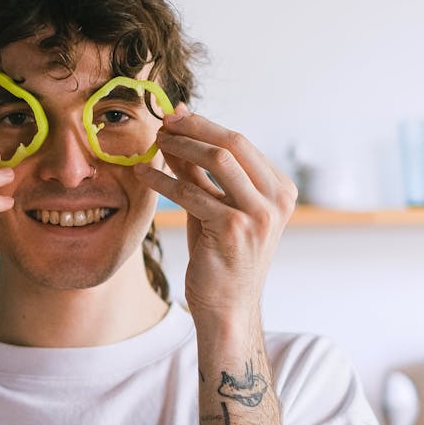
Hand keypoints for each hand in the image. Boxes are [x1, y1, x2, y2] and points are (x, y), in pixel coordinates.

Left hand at [137, 109, 296, 330]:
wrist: (226, 307)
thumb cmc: (219, 258)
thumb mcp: (212, 207)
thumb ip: (201, 172)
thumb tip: (179, 128)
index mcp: (281, 190)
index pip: (242, 143)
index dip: (205, 126)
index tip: (176, 117)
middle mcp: (277, 200)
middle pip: (233, 144)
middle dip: (194, 128)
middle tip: (163, 122)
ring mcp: (259, 214)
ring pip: (217, 160)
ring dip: (180, 147)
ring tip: (154, 143)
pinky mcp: (234, 228)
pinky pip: (192, 192)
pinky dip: (164, 180)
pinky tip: (143, 175)